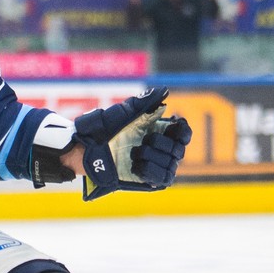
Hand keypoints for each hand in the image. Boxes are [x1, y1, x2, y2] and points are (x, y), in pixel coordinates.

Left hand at [75, 88, 192, 199]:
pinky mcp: (149, 181)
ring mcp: (156, 165)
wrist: (89, 151)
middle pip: (179, 149)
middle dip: (161, 144)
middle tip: (143, 141)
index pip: (184, 132)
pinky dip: (150, 170)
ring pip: (171, 164)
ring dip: (152, 157)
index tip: (172, 126)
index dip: (183, 131)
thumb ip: (145, 102)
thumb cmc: (104, 129)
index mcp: (158, 130)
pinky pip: (164, 178)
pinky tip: (136, 166)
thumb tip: (165, 91)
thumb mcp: (124, 113)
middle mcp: (160, 148)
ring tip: (134, 154)